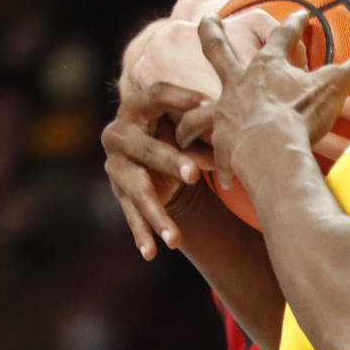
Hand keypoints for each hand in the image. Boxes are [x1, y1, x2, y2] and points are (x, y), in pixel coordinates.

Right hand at [102, 83, 213, 258]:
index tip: (205, 103)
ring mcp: (116, 167)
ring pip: (138, 190)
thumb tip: (233, 131)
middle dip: (169, 161)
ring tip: (175, 238)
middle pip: (145, 148)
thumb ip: (204, 123)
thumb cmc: (177, 130)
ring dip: (157, 214)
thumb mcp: (188, 122)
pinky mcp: (119, 193)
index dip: (179, 97)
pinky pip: (131, 216)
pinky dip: (142, 235)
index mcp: (136, 108)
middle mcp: (118, 135)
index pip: (155, 96)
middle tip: (193, 175)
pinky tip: (151, 253)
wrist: (151, 155)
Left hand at [175, 10, 349, 187]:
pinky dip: (206, 156)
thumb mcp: (337, 84)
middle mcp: (239, 82)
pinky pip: (208, 148)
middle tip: (207, 19)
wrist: (270, 148)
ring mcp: (225, 111)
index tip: (299, 15)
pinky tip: (202, 163)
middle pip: (219, 48)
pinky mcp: (220, 142)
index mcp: (268, 66)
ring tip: (174, 106)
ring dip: (187, 103)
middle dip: (213, 32)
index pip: (282, 36)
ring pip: (198, 101)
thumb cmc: (301, 114)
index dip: (292, 25)